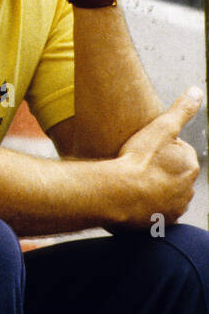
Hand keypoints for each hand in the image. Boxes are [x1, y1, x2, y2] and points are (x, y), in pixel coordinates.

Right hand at [111, 87, 203, 227]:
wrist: (116, 194)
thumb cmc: (137, 160)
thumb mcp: (160, 128)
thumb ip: (181, 110)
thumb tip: (196, 91)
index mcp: (190, 166)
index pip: (179, 153)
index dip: (160, 149)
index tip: (143, 151)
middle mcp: (188, 189)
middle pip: (172, 175)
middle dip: (159, 170)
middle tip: (135, 166)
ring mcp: (174, 207)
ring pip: (165, 194)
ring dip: (153, 189)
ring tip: (131, 182)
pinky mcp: (160, 222)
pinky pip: (155, 212)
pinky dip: (146, 207)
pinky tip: (131, 199)